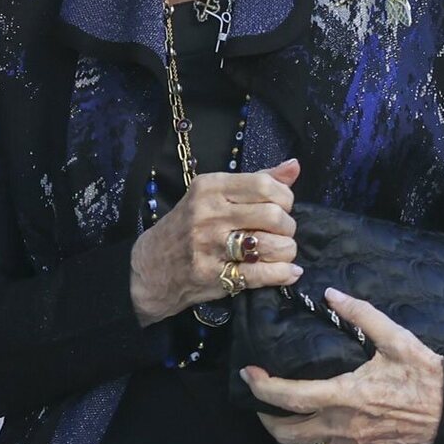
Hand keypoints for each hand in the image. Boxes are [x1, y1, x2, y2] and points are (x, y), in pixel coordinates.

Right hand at [128, 159, 301, 324]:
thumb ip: (255, 180)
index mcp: (210, 187)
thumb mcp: (213, 195)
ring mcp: (210, 246)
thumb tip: (293, 167)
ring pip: (271, 245)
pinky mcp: (214, 275)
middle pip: (273, 215)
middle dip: (287, 225)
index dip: (285, 197)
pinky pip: (261, 274)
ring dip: (287, 250)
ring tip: (282, 251)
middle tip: (282, 231)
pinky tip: (289, 272)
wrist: (149, 268)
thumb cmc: (187, 226)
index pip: (264, 185)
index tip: (283, 206)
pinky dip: (283, 273)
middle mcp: (209, 214)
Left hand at [242, 288, 443, 443]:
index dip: (263, 388)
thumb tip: (330, 294)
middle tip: (258, 396)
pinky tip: (318, 417)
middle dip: (265, 417)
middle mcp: (342, 426)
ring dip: (287, 429)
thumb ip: (361, 315)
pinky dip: (313, 436)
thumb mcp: (397, 339)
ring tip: (282, 408)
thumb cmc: (425, 377)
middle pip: (287, 432)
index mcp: (345, 396)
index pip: (290, 398)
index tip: (249, 373)